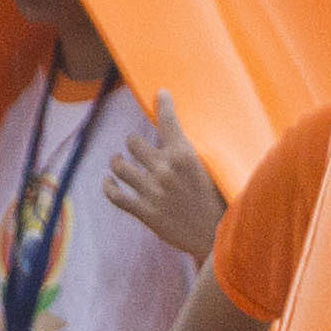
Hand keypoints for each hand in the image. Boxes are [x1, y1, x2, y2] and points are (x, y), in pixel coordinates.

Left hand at [105, 92, 225, 258]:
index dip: (164, 103)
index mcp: (185, 155)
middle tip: (136, 146)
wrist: (220, 237)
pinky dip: (109, 187)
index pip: (168, 120)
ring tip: (119, 163)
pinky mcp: (145, 212)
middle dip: (134, 143)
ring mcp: (152, 192)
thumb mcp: (214, 170)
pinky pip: (116, 195)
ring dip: (118, 163)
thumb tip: (188, 134)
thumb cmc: (222, 202)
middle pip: (133, 142)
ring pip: (120, 166)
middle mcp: (164, 170)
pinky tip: (109, 182)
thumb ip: (195, 153)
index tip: (161, 94)